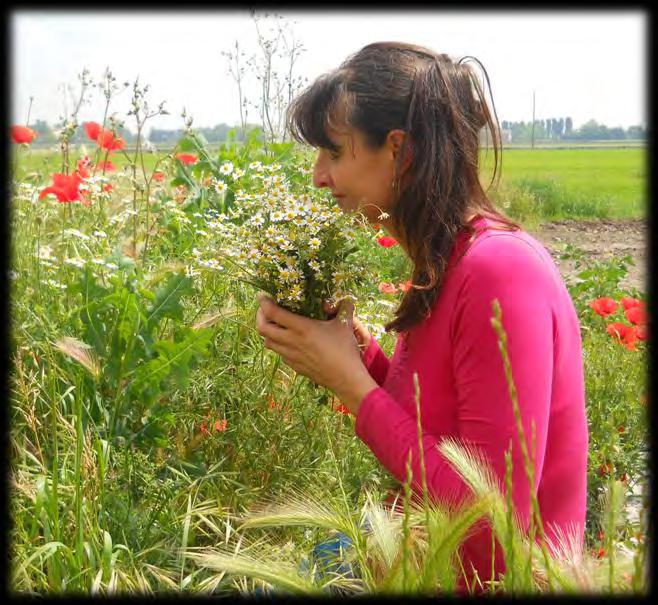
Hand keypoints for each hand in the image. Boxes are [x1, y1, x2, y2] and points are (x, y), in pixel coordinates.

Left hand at [256, 294, 377, 413]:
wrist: (345, 378)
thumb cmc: (345, 349)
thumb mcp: (345, 324)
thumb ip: (345, 307)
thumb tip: (346, 298)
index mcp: (302, 328)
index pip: (273, 313)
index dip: (263, 303)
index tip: (262, 296)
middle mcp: (292, 341)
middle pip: (262, 328)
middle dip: (259, 316)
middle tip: (265, 309)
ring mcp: (291, 356)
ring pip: (268, 342)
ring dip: (267, 332)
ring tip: (274, 324)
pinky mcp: (294, 366)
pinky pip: (279, 353)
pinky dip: (278, 344)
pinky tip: (288, 341)